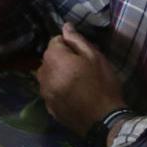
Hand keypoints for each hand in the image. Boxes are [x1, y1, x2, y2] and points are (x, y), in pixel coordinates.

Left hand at [36, 22, 124, 137]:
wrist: (104, 120)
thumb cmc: (102, 84)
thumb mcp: (94, 57)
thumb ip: (77, 40)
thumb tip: (65, 26)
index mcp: (53, 59)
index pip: (54, 41)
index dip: (69, 44)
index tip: (83, 54)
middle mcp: (43, 74)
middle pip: (49, 59)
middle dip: (62, 59)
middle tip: (83, 68)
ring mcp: (44, 92)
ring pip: (49, 75)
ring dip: (59, 74)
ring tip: (78, 82)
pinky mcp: (48, 107)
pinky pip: (51, 91)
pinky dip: (58, 90)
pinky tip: (74, 95)